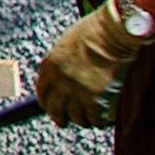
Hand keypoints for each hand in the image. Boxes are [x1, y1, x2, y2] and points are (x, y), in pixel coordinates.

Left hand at [30, 0, 143, 126]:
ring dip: (80, 120)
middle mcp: (60, 81)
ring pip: (75, 117)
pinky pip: (94, 118)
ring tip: (86, 121)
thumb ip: (60, 63)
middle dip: (59, 117)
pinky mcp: (96, 99)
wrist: (113, 33)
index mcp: (50, 66)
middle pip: (54, 109)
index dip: (46, 103)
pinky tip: (101, 121)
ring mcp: (77, 91)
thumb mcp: (67, 45)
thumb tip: (60, 77)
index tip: (50, 107)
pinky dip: (98, 121)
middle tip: (64, 121)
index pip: (42, 92)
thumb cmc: (94, 32)